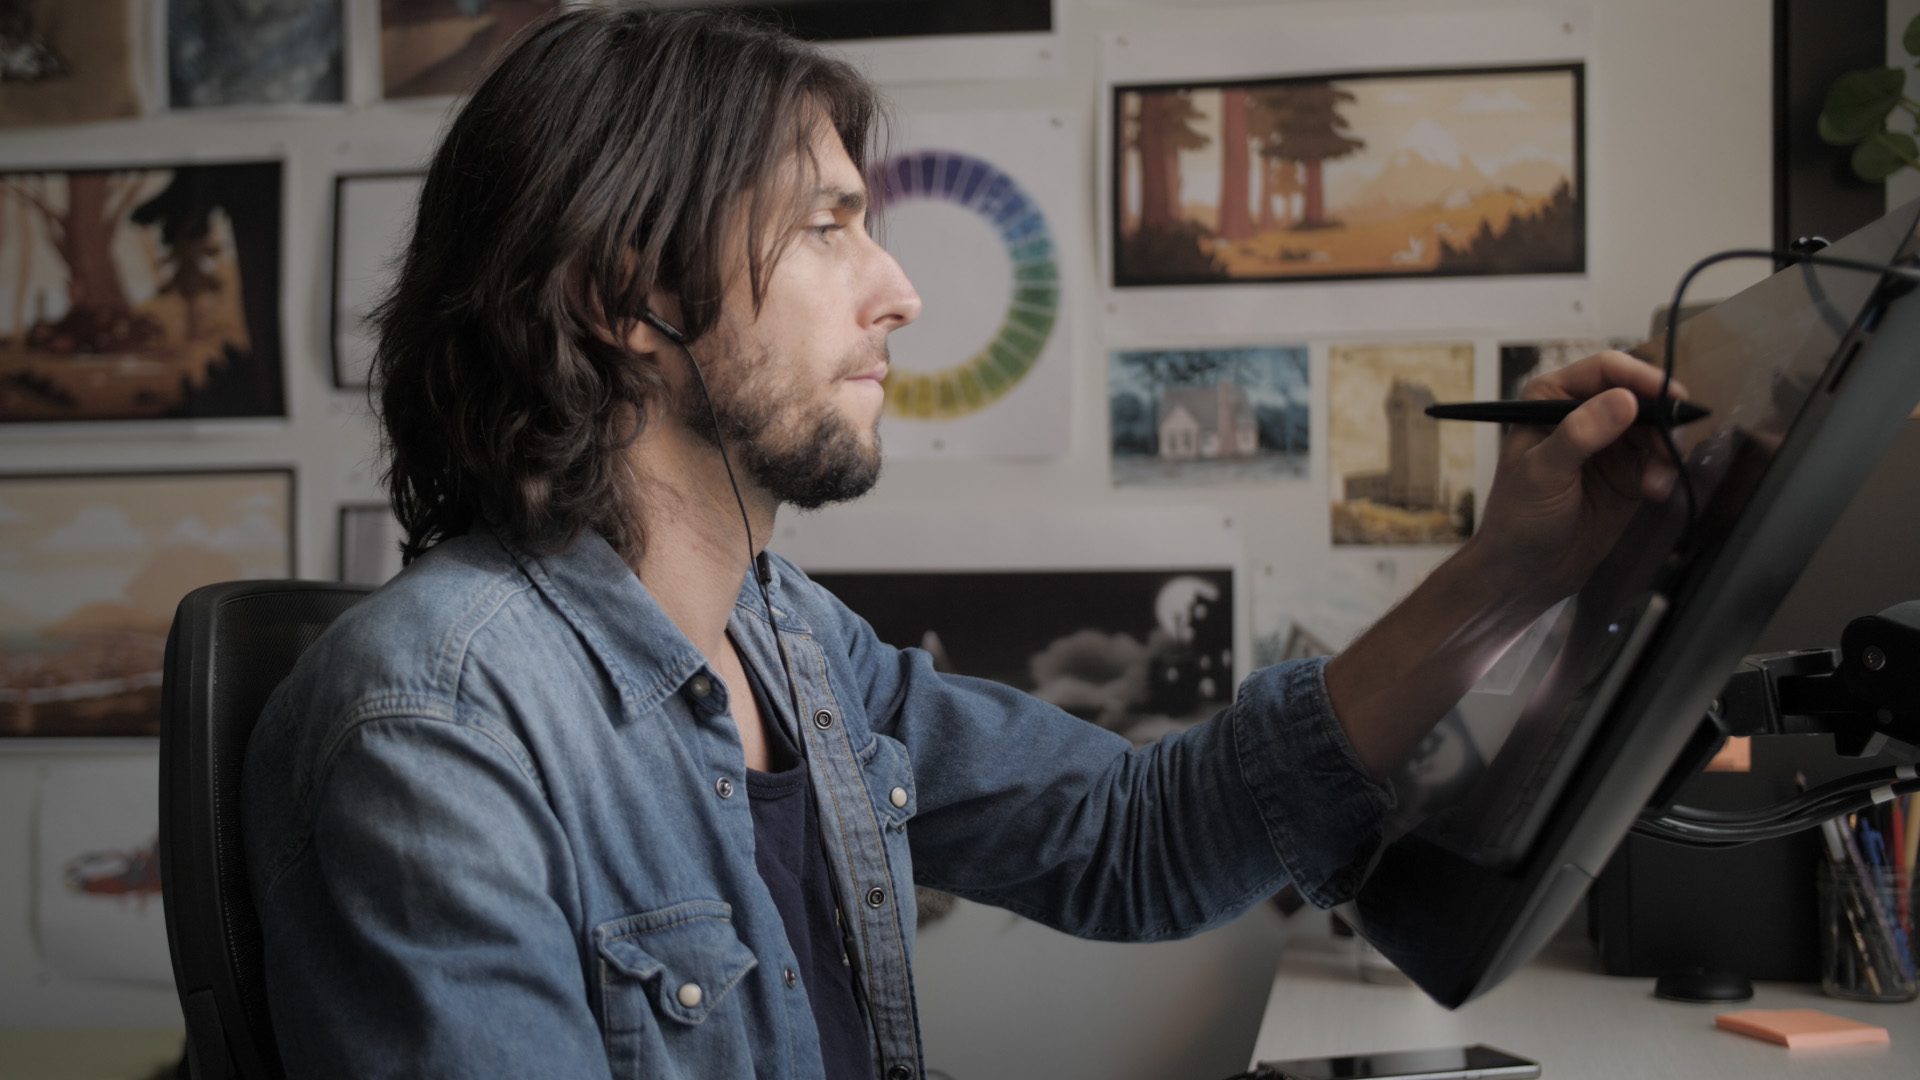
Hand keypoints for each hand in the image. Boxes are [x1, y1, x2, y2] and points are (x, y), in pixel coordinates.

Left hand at [1472, 350, 1682, 603]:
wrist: (1525, 572)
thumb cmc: (1517, 519)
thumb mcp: (1542, 473)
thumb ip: (1580, 434)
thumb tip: (1623, 400)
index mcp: (1550, 398)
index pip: (1605, 370)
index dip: (1640, 377)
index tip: (1670, 396)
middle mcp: (1581, 413)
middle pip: (1640, 395)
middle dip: (1661, 418)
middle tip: (1670, 444)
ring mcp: (1608, 444)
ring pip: (1655, 427)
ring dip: (1666, 449)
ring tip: (1657, 481)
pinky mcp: (1628, 474)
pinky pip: (1659, 460)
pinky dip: (1665, 472)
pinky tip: (1655, 492)